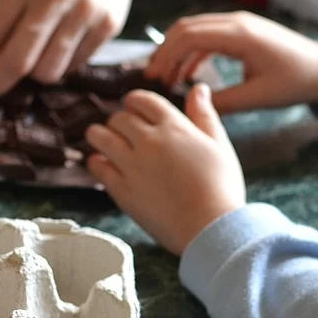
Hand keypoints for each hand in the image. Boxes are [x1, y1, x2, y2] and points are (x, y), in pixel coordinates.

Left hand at [86, 84, 245, 254]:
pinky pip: (97, 167)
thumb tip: (198, 88)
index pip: (143, 100)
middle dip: (119, 120)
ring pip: (100, 137)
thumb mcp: (219, 145)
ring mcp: (132, 165)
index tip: (133, 107)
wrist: (210, 228)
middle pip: (119, 118)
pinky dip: (96, 162)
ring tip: (102, 140)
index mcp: (174, 127)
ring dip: (99, 135)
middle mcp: (149, 141)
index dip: (135, 101)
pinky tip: (102, 163)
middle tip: (121, 130)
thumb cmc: (221, 188)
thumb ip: (204, 115)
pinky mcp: (121, 189)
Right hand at [145, 12, 317, 113]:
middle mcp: (237, 22)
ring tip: (166, 78)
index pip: (189, 36)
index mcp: (240, 35)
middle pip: (185, 28)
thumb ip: (222, 102)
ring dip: (176, 50)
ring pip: (194, 29)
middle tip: (152, 78)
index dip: (166, 56)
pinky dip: (192, 51)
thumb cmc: (296, 81)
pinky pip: (208, 35)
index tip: (153, 79)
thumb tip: (190, 106)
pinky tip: (187, 74)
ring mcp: (239, 23)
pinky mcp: (242, 30)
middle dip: (164, 51)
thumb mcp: (258, 97)